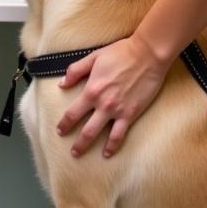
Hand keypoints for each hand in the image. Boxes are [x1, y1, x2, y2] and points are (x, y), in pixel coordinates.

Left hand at [56, 35, 169, 157]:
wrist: (146, 55)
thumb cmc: (120, 53)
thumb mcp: (93, 57)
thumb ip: (76, 71)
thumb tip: (61, 83)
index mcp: (91, 90)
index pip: (73, 112)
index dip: (65, 123)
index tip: (60, 130)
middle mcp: (102, 104)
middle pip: (85, 129)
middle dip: (76, 143)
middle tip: (71, 151)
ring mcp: (117, 111)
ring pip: (99, 135)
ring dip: (88, 146)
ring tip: (81, 154)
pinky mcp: (131, 114)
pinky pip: (119, 135)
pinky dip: (112, 146)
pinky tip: (107, 153)